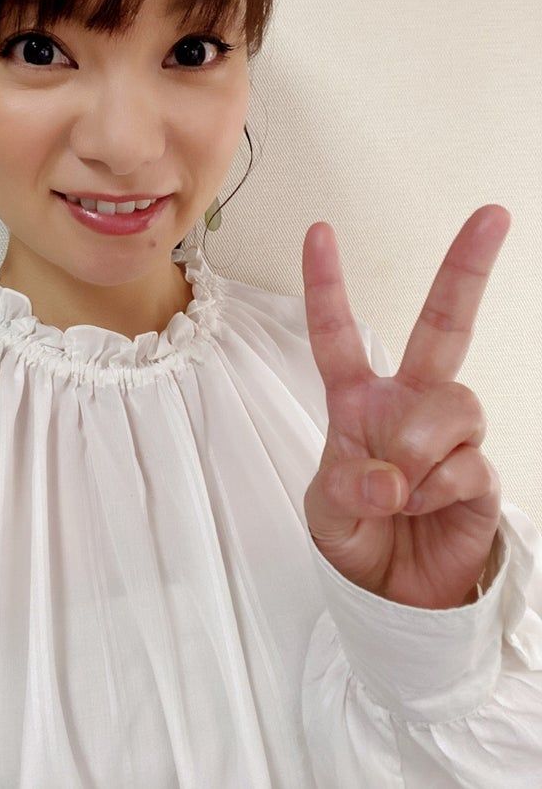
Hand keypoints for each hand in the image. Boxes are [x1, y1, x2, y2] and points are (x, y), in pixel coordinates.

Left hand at [302, 204, 510, 608]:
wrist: (395, 596)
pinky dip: (434, 492)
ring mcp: (449, 436)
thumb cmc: (356, 536)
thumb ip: (347, 487)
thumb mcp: (327, 511)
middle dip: (466, 269)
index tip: (319, 231)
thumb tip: (393, 478)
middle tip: (492, 214)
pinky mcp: (480, 474)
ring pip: (454, 404)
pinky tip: (424, 509)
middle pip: (444, 326)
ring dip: (420, 448)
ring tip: (400, 491)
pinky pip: (466, 464)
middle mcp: (410, 404)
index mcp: (359, 400)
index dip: (327, 285)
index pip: (339, 335)